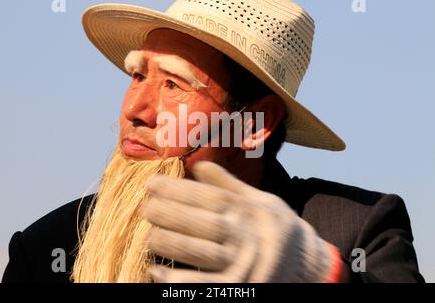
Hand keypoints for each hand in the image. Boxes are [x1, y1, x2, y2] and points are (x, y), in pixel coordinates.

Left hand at [143, 161, 342, 282]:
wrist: (309, 267)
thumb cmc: (280, 229)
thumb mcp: (261, 200)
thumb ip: (229, 184)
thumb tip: (198, 164)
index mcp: (249, 211)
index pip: (208, 197)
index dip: (177, 189)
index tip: (152, 183)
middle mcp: (245, 236)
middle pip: (200, 223)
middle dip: (167, 213)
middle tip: (143, 207)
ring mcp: (241, 265)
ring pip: (197, 252)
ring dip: (168, 243)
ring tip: (146, 235)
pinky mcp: (237, 288)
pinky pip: (202, 285)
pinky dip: (177, 280)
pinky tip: (156, 271)